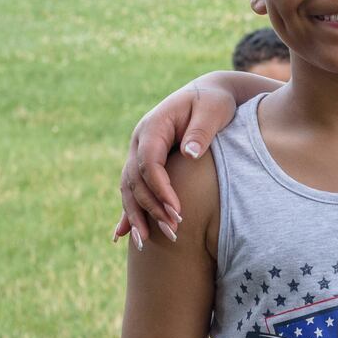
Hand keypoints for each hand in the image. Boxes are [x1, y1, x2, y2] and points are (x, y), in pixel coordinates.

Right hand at [113, 83, 240, 246]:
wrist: (208, 95)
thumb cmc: (214, 102)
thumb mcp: (213, 109)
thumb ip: (202, 130)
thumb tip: (189, 153)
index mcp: (153, 127)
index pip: (149, 162)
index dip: (160, 188)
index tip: (176, 210)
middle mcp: (140, 142)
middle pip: (135, 180)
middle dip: (150, 207)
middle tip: (172, 231)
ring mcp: (139, 154)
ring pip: (130, 189)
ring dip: (138, 215)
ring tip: (147, 242)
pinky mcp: (146, 165)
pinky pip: (133, 191)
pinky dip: (129, 212)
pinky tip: (124, 235)